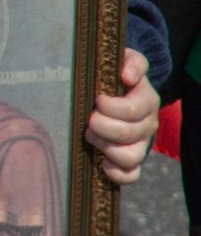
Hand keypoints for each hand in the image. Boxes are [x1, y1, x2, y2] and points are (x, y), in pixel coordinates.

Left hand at [85, 47, 158, 183]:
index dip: (110, 107)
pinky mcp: (130, 160)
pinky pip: (131, 175)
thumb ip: (130, 61)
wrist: (110, 92)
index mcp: (146, 100)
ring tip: (90, 136)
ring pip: (130, 156)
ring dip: (105, 147)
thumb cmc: (112, 76)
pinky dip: (115, 172)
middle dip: (101, 126)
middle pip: (127, 133)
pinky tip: (101, 162)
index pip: (133, 110)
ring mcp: (140, 144)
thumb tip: (128, 75)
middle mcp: (147, 124)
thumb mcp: (122, 60)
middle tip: (88, 118)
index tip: (97, 99)